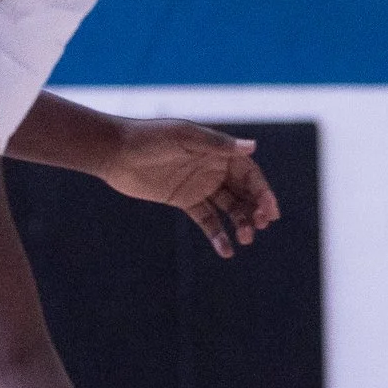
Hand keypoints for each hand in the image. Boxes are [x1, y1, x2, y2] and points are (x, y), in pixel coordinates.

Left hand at [95, 119, 281, 257]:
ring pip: (229, 208)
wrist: (116, 152)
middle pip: (243, 192)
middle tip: (259, 228)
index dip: (263, 192)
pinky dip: (217, 235)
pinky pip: (206, 219)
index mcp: (218, 151)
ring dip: (240, 224)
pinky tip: (227, 251)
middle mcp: (213, 168)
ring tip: (244, 240)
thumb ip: (218, 145)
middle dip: (255, 210)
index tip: (270, 212)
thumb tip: (253, 147)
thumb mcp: (185, 137)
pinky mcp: (184, 200)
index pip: (250, 174)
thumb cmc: (151, 137)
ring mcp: (199, 186)